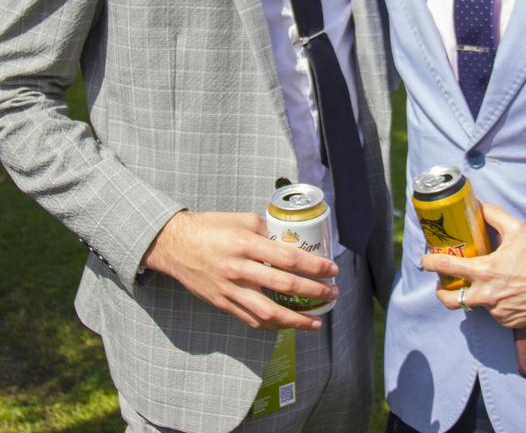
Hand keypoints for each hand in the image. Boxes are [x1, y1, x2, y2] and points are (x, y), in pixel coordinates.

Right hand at [142, 211, 338, 330]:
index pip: (288, 258)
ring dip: (296, 320)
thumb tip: (291, 240)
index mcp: (246, 243)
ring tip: (316, 321)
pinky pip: (250, 319)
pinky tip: (287, 324)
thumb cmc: (210, 227)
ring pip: (268, 313)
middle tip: (332, 293)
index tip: (332, 269)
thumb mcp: (241, 219)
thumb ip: (267, 230)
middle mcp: (238, 268)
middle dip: (313, 291)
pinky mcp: (222, 303)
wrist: (175, 244)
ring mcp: (229, 289)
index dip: (314, 266)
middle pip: (284, 286)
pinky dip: (272, 325)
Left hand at [420, 202, 525, 327]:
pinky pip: (494, 313)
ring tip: (485, 283)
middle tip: (443, 284)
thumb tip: (479, 205)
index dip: (431, 264)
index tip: (424, 260)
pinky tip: (505, 293)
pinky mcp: (507, 322)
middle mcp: (487, 295)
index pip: (448, 268)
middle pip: (450, 300)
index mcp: (486, 271)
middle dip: (442, 293)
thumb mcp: (516, 230)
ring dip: (475, 295)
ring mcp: (497, 311)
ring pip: (476, 304)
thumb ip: (494, 215)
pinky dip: (494, 304)